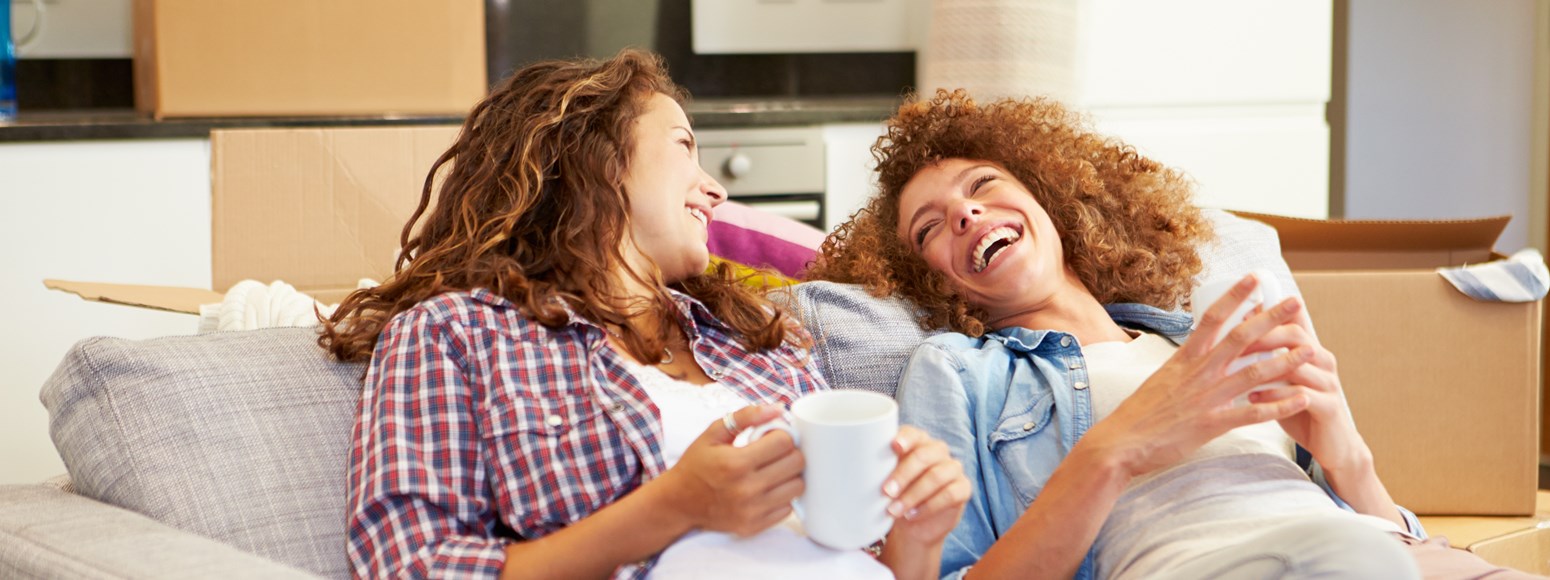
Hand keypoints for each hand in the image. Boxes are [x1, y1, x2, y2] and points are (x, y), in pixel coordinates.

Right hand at [659, 405, 804, 535]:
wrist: (679, 502)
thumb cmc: (697, 464)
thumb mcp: (713, 433)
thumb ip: (745, 416)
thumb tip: (777, 409)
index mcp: (735, 462)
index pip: (784, 443)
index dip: (781, 435)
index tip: (771, 437)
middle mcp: (746, 489)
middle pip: (796, 464)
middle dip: (789, 453)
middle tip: (775, 453)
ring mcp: (751, 510)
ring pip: (797, 487)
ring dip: (789, 475)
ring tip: (773, 470)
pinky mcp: (754, 526)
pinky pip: (787, 508)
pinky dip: (781, 497)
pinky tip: (767, 489)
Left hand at [881, 426, 970, 548]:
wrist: (912, 524)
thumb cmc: (895, 495)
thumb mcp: (883, 479)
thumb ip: (875, 468)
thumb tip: (850, 467)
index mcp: (917, 442)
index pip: (913, 434)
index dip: (905, 438)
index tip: (893, 446)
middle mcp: (937, 451)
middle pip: (924, 456)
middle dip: (903, 474)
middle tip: (886, 491)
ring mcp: (953, 468)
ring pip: (936, 476)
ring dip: (913, 495)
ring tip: (894, 510)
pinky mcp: (963, 488)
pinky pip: (950, 494)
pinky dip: (929, 506)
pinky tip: (912, 515)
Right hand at [1082, 275, 1314, 478]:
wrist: (1121, 442)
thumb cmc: (1138, 413)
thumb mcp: (1160, 378)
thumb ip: (1184, 365)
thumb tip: (1197, 349)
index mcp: (1184, 358)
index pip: (1213, 317)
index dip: (1236, 296)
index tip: (1255, 279)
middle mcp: (1199, 372)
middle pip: (1242, 337)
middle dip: (1271, 318)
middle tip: (1295, 302)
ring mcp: (1207, 397)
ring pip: (1255, 372)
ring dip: (1286, 360)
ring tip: (1311, 349)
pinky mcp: (1213, 423)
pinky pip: (1254, 412)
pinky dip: (1280, 405)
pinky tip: (1301, 399)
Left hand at [1244, 300, 1373, 474]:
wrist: (1332, 445)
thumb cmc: (1299, 407)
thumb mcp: (1284, 378)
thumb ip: (1268, 357)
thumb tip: (1236, 334)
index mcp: (1311, 349)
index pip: (1293, 320)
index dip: (1269, 311)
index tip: (1239, 310)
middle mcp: (1323, 360)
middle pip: (1295, 335)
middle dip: (1262, 335)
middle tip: (1231, 341)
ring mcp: (1329, 383)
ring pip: (1297, 365)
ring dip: (1264, 367)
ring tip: (1235, 371)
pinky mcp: (1329, 407)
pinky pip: (1300, 396)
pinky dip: (1274, 396)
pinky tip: (1252, 398)